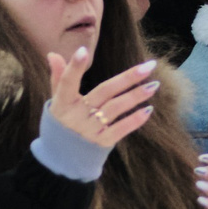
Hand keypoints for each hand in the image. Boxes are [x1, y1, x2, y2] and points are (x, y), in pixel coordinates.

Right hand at [44, 48, 158, 150]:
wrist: (62, 158)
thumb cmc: (62, 122)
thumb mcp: (58, 101)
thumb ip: (58, 78)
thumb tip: (53, 54)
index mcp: (62, 102)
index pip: (66, 82)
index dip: (74, 67)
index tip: (83, 50)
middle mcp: (75, 116)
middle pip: (103, 92)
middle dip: (127, 78)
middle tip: (149, 66)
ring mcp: (88, 130)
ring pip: (115, 108)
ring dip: (136, 96)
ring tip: (154, 85)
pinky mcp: (101, 142)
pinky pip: (120, 129)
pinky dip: (134, 120)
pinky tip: (148, 109)